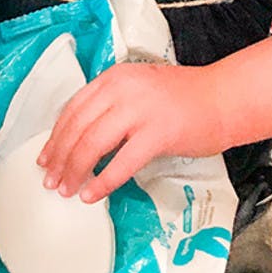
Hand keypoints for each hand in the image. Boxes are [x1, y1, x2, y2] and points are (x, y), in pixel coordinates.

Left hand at [36, 61, 227, 202]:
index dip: (55, 137)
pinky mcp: (158, 133)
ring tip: (67, 190)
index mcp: (114, 77)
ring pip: (92, 144)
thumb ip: (112, 105)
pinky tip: (93, 195)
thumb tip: (81, 138)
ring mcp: (140, 110)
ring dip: (75, 171)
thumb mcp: (139, 89)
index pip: (73, 108)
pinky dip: (102, 182)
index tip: (46, 158)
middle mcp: (122, 89)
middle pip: (77, 127)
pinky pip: (121, 163)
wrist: (224, 99)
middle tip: (51, 180)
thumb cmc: (185, 99)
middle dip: (59, 158)